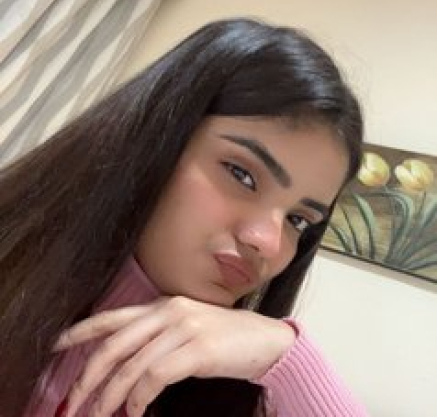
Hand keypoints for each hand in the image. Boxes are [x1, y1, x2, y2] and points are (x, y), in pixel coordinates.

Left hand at [55, 296, 295, 416]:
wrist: (265, 340)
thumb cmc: (224, 339)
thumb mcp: (185, 330)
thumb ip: (155, 339)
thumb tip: (122, 370)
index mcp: (162, 305)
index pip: (112, 316)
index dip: (81, 330)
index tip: (57, 346)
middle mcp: (169, 311)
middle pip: (115, 344)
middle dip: (89, 377)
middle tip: (74, 403)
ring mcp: (184, 327)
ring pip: (132, 365)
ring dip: (111, 396)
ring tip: (101, 415)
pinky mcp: (198, 349)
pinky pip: (156, 376)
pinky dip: (140, 397)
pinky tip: (136, 411)